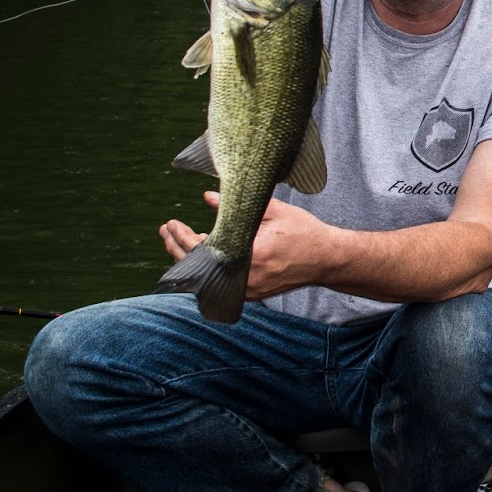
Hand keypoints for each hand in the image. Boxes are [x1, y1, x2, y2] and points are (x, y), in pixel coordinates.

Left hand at [160, 193, 340, 300]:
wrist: (325, 259)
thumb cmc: (303, 232)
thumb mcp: (274, 211)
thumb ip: (239, 205)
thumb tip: (209, 197)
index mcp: (249, 253)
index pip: (201, 248)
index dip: (181, 236)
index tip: (172, 224)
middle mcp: (245, 276)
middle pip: (197, 267)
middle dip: (176, 248)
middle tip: (167, 231)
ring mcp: (246, 289)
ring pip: (205, 279)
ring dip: (187, 261)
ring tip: (175, 244)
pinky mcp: (250, 295)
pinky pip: (217, 285)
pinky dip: (204, 272)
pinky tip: (195, 259)